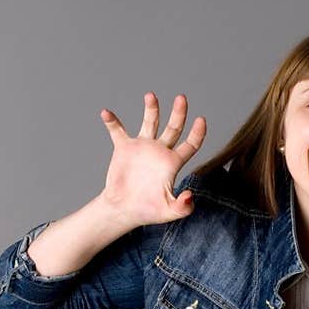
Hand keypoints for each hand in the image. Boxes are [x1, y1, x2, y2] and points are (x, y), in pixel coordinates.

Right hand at [98, 92, 206, 226]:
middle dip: (179, 113)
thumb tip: (189, 195)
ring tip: (151, 96)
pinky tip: (107, 113)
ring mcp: (142, 148)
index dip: (197, 133)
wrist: (124, 210)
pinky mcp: (124, 148)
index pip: (190, 144)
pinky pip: (118, 131)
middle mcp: (160, 151)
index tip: (201, 120)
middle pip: (174, 127)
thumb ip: (182, 207)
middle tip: (182, 98)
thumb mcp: (169, 212)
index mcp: (173, 163)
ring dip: (151, 109)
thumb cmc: (148, 211)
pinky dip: (112, 122)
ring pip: (150, 122)